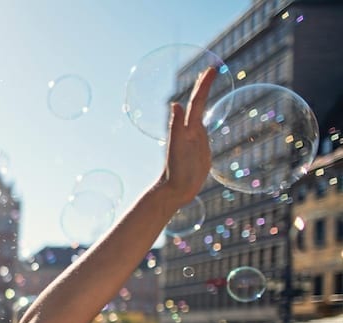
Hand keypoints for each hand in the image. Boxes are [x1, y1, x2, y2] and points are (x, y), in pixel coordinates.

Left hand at [160, 66, 217, 204]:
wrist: (175, 189)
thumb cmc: (175, 170)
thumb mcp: (177, 147)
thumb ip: (176, 127)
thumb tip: (174, 104)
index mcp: (187, 127)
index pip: (197, 101)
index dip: (204, 84)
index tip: (212, 68)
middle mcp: (191, 129)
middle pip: (198, 102)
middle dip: (205, 85)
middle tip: (213, 68)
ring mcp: (196, 137)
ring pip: (200, 112)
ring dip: (204, 97)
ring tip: (209, 83)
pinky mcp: (201, 147)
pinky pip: (205, 127)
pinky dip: (206, 116)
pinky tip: (206, 115)